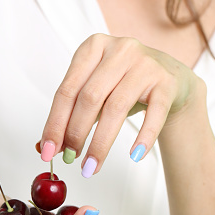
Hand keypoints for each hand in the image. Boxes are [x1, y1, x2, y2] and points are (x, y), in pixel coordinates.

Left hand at [39, 34, 205, 173]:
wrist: (171, 78)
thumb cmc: (126, 85)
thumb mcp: (96, 93)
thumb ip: (69, 117)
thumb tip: (43, 147)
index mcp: (93, 48)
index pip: (67, 90)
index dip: (55, 123)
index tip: (48, 150)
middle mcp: (119, 50)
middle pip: (90, 97)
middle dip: (76, 133)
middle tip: (71, 160)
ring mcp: (145, 64)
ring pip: (117, 107)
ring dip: (101, 142)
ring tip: (92, 166)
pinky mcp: (167, 83)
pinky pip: (154, 113)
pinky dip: (143, 137)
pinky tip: (135, 156)